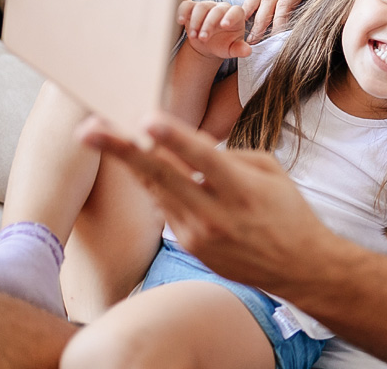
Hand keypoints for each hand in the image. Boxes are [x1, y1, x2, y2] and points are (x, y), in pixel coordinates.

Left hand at [77, 114, 333, 289]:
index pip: (203, 159)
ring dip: (129, 162)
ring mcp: (198, 235)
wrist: (298, 267)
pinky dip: (158, 184)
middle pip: (161, 176)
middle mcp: (215, 215)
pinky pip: (166, 207)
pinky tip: (151, 167)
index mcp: (242, 190)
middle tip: (89, 130)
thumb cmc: (288, 212)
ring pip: (155, 190)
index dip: (174, 138)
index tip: (147, 119)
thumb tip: (192, 144)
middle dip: (122, 150)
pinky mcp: (189, 247)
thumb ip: (230, 156)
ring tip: (99, 136)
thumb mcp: (270, 173)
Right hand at [177, 0, 250, 58]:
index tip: (224, 26)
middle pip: (216, 10)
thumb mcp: (232, 49)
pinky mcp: (193, 8)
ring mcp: (207, 6)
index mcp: (236, 15)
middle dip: (208, 24)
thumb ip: (240, 49)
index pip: (236, 11)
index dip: (230, 16)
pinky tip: (180, 21)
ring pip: (201, 7)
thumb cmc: (223, 45)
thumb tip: (247, 51)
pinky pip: (187, 5)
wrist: (208, 45)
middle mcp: (221, 8)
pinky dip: (182, 11)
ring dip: (196, 21)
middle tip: (204, 38)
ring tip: (193, 36)